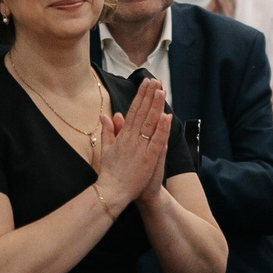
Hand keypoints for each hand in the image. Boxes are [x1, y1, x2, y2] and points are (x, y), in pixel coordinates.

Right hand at [93, 76, 170, 212]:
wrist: (112, 192)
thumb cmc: (110, 172)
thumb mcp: (106, 149)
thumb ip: (108, 131)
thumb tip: (106, 115)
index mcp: (122, 136)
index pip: (133, 111)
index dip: (140, 96)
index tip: (146, 84)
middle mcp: (131, 139)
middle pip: (142, 113)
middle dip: (149, 96)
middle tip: (155, 80)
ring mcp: (140, 148)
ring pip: (150, 123)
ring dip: (156, 107)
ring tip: (161, 91)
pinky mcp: (148, 159)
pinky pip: (157, 141)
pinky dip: (162, 129)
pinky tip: (166, 117)